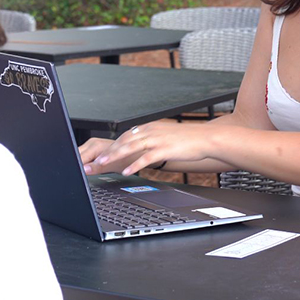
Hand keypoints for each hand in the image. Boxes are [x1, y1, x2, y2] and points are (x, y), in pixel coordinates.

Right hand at [79, 137, 140, 175]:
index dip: (76, 166)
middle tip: (78, 175)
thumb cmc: (127, 159)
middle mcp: (91, 143)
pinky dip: (83, 162)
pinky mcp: (92, 148)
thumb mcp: (111, 167)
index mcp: (95, 146)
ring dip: (79, 163)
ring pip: (78, 155)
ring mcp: (91, 145)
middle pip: (76, 154)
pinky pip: (83, 155)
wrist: (134, 154)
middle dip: (75, 164)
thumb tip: (84, 170)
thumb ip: (96, 168)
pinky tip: (86, 168)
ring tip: (83, 171)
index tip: (76, 174)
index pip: (78, 157)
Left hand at [82, 121, 214, 175]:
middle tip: (93, 160)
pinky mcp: (165, 148)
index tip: (99, 154)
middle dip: (107, 151)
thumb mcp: (165, 136)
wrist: (206, 138)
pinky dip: (134, 164)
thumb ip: (151, 140)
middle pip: (123, 140)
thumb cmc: (187, 140)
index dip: (111, 146)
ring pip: (131, 147)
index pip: (124, 137)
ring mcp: (157, 139)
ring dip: (115, 155)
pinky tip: (126, 171)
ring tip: (103, 163)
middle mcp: (150, 131)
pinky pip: (146, 157)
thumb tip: (139, 146)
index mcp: (149, 128)